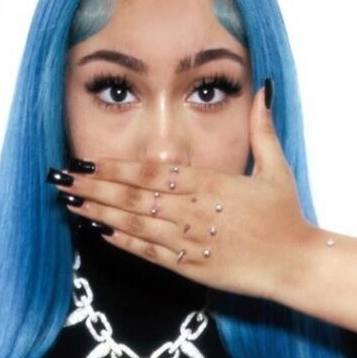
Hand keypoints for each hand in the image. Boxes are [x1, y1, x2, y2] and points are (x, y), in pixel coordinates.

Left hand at [52, 84, 316, 300]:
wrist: (296, 264)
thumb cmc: (286, 216)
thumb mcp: (277, 167)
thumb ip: (262, 128)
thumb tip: (263, 88)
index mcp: (211, 185)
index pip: (152, 172)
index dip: (115, 168)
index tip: (86, 161)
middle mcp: (194, 212)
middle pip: (134, 197)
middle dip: (93, 187)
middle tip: (60, 180)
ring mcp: (190, 242)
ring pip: (135, 225)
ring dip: (99, 213)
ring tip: (69, 203)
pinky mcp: (191, 268)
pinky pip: (150, 255)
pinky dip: (123, 244)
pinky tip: (99, 234)